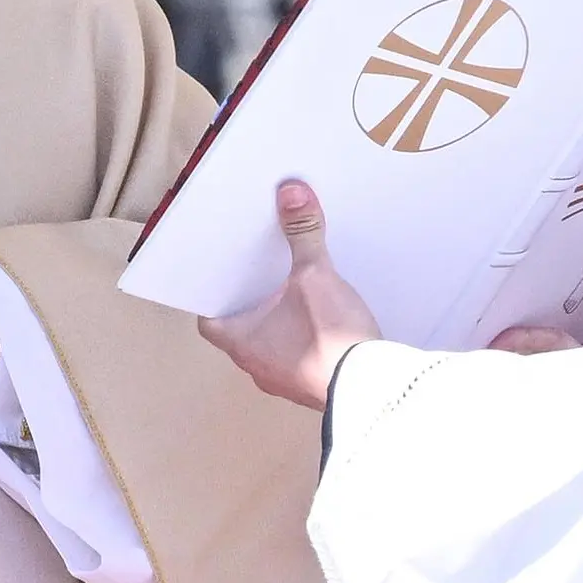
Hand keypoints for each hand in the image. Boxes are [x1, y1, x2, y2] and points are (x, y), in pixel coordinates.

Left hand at [197, 181, 380, 409]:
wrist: (373, 389)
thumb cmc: (330, 338)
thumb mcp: (315, 277)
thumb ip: (302, 234)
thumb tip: (292, 193)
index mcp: (241, 343)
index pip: (210, 322)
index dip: (213, 299)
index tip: (222, 280)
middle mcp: (257, 367)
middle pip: (240, 332)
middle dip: (251, 306)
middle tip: (260, 278)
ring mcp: (285, 383)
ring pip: (270, 348)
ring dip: (278, 326)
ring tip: (292, 296)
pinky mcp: (313, 388)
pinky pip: (298, 360)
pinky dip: (303, 341)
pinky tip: (321, 322)